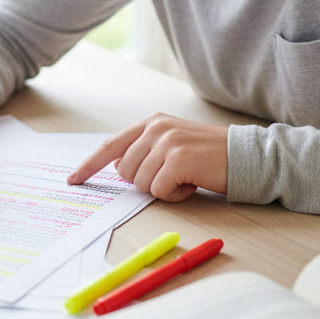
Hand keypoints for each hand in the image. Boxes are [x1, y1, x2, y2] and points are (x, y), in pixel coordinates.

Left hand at [67, 114, 227, 200]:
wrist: (246, 156)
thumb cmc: (210, 157)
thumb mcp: (174, 144)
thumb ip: (147, 151)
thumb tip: (121, 170)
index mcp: (152, 123)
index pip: (111, 145)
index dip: (90, 164)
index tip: (73, 179)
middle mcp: (156, 128)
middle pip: (124, 171)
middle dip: (145, 182)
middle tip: (173, 176)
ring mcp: (167, 142)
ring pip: (140, 183)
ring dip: (162, 189)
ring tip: (186, 177)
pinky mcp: (177, 158)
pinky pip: (158, 190)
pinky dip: (175, 195)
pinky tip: (192, 183)